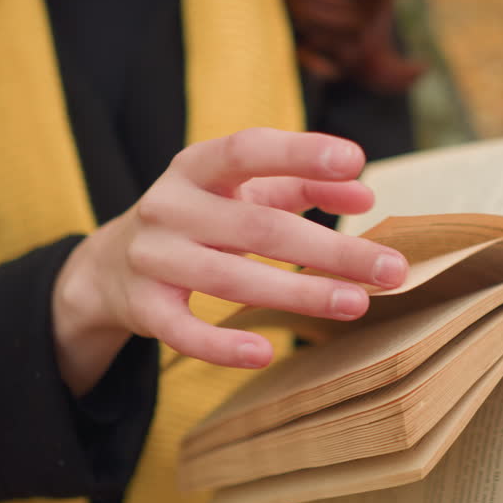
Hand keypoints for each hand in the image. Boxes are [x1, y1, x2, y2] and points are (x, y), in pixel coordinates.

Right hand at [52, 128, 407, 393]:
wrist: (110, 265)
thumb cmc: (200, 218)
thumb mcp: (240, 191)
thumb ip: (302, 185)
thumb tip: (364, 190)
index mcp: (197, 167)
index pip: (249, 149)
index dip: (300, 153)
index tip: (355, 160)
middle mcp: (169, 206)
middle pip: (259, 227)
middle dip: (331, 249)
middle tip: (391, 269)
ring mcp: (153, 258)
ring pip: (231, 278)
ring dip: (299, 292)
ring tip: (356, 304)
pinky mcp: (144, 308)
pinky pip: (184, 332)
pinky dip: (222, 345)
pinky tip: (264, 353)